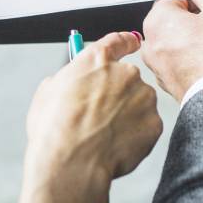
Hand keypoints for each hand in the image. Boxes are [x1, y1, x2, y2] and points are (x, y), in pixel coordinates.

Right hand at [24, 32, 161, 202]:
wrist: (71, 162)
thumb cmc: (54, 129)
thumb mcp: (48, 92)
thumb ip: (68, 80)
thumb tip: (73, 85)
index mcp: (97, 60)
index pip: (120, 40)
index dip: (126, 42)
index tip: (133, 43)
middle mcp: (125, 73)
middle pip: (128, 78)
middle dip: (118, 94)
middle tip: (100, 115)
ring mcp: (143, 99)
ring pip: (139, 104)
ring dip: (127, 115)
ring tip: (103, 135)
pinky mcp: (154, 124)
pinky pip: (146, 127)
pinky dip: (135, 135)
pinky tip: (114, 145)